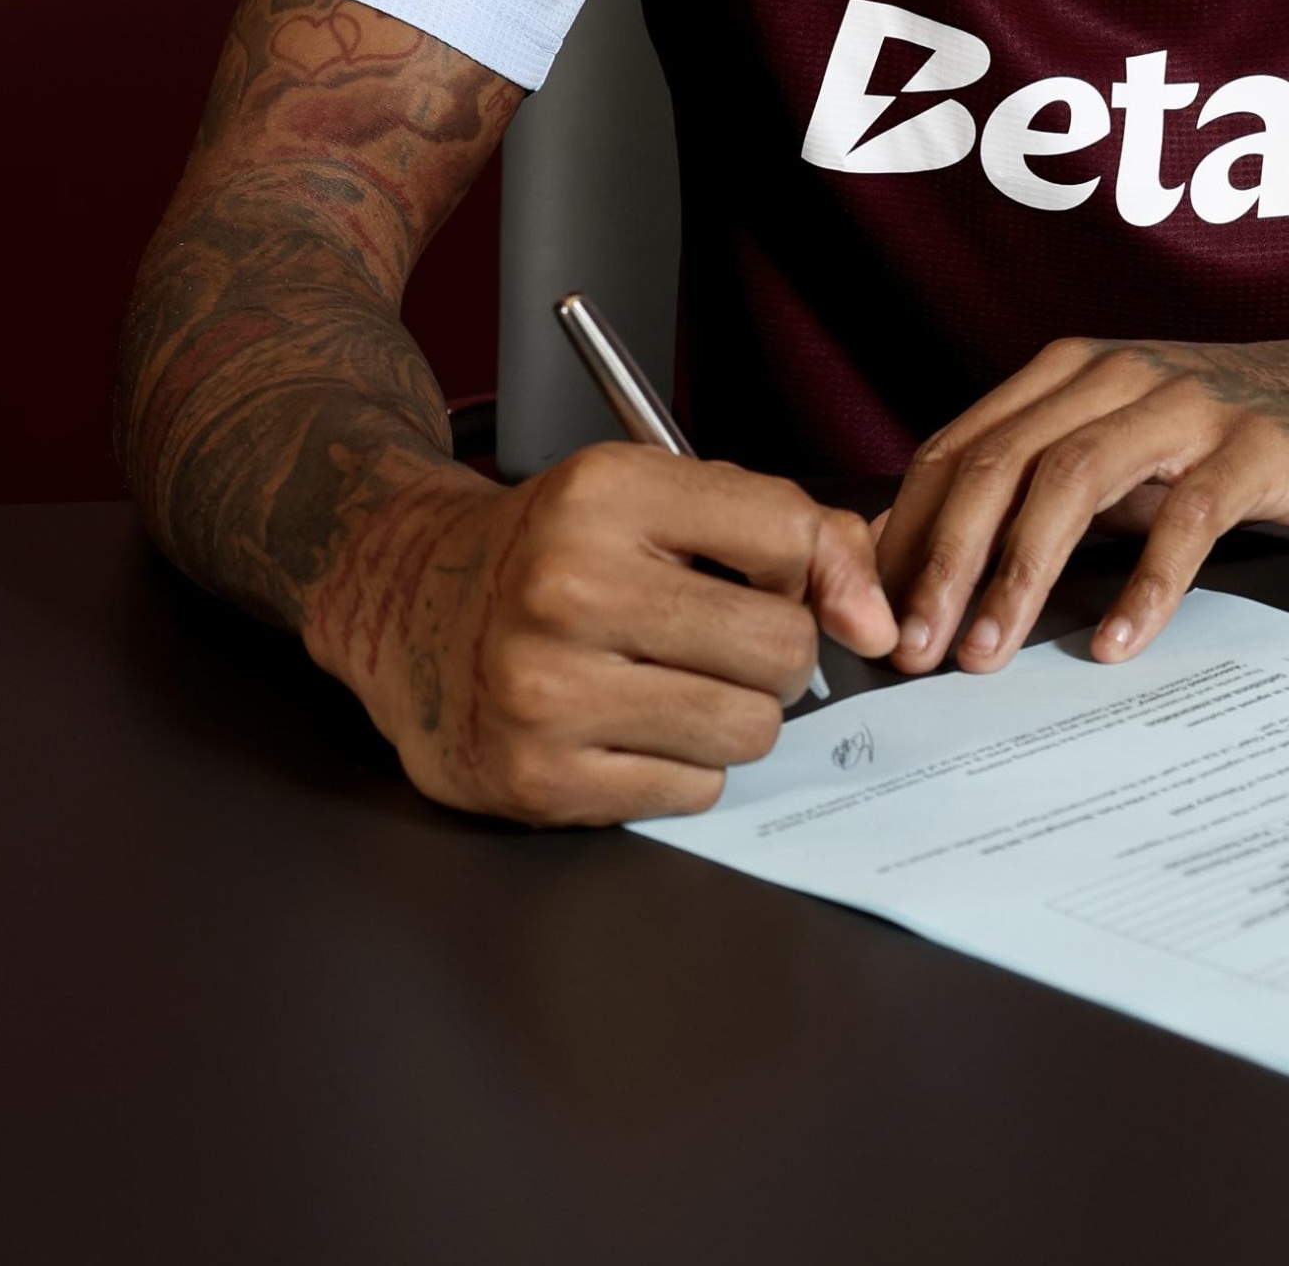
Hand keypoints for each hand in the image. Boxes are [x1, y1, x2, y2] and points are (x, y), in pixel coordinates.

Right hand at [304, 444, 896, 824]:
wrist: (409, 607)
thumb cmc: (560, 548)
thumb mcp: (662, 495)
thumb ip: (794, 530)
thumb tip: (879, 625)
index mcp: (608, 495)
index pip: (788, 536)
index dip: (808, 567)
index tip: (776, 579)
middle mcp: (569, 587)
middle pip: (780, 648)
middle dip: (779, 654)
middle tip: (727, 642)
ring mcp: (545, 691)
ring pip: (746, 730)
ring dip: (736, 716)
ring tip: (679, 684)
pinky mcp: (536, 780)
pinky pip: (691, 793)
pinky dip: (683, 769)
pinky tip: (633, 728)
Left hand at [875, 329, 1288, 675]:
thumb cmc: (1226, 438)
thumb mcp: (1119, 453)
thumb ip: (1037, 492)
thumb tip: (924, 569)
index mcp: (1067, 373)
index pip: (956, 451)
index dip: (904, 536)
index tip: (873, 621)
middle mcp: (1115, 374)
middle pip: (999, 463)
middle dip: (942, 563)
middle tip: (913, 653)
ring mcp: (1186, 404)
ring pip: (1072, 479)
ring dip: (1018, 574)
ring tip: (987, 656)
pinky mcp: (1255, 446)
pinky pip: (1187, 518)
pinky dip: (1144, 584)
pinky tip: (1114, 643)